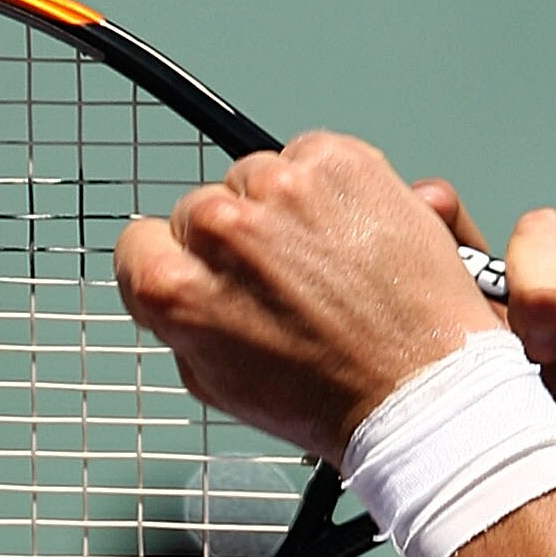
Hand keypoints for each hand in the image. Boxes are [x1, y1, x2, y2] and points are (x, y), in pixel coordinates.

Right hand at [115, 132, 495, 464]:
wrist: (416, 385)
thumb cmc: (329, 398)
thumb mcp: (219, 384)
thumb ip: (184, 322)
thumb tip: (180, 288)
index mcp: (178, 288)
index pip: (139, 243)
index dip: (172, 264)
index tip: (201, 278)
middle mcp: (223, 228)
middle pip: (201, 209)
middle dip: (232, 240)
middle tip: (278, 284)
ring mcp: (282, 188)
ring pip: (257, 179)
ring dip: (283, 211)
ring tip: (322, 266)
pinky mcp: (339, 161)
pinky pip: (312, 158)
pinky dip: (330, 190)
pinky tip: (349, 240)